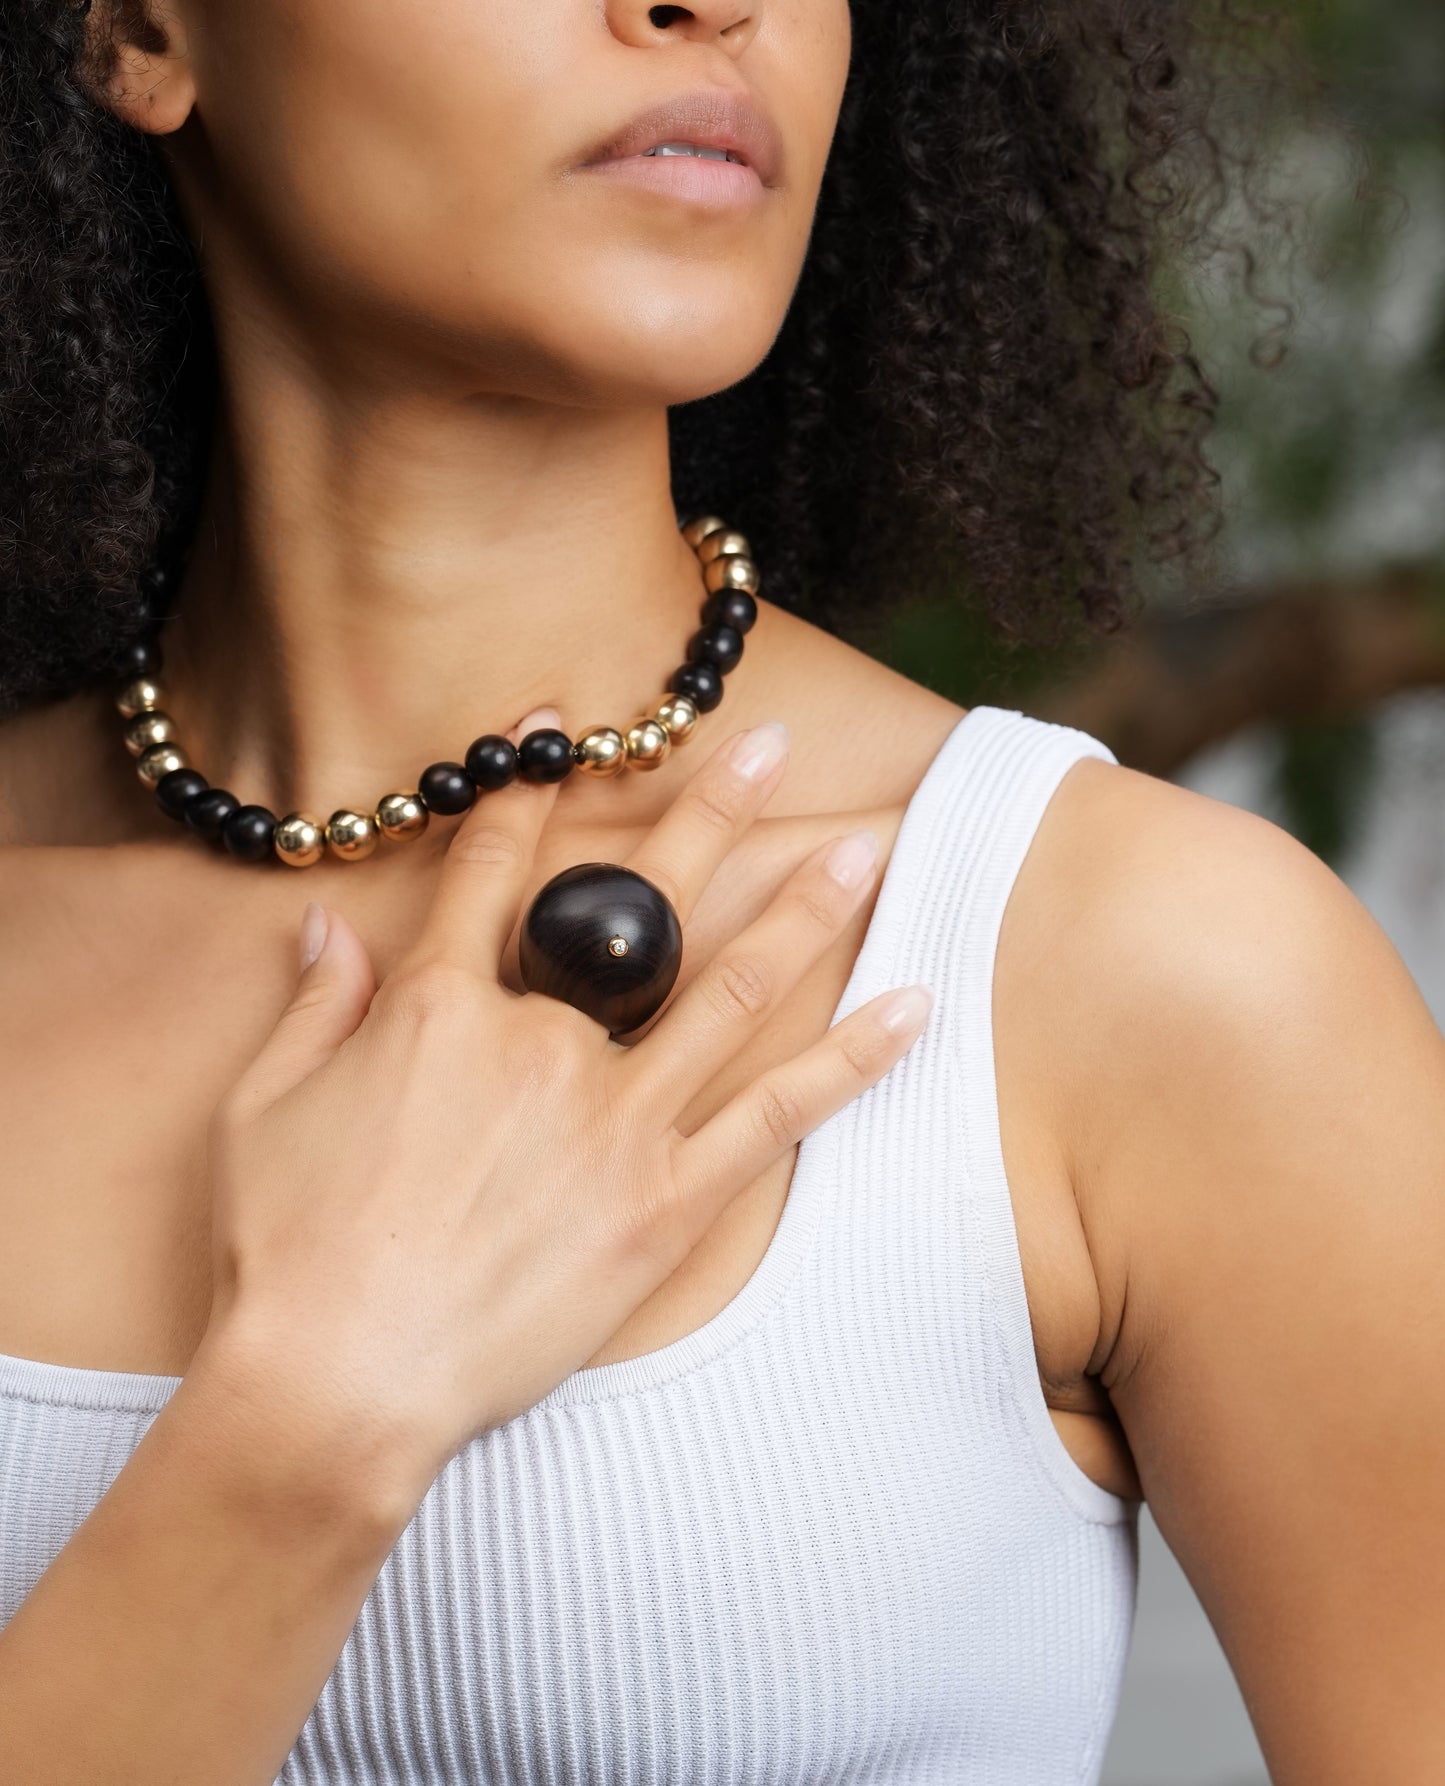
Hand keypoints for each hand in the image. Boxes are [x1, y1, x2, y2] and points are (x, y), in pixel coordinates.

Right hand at [200, 707, 933, 1499]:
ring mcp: (614, 1119)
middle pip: (640, 908)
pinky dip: (849, 1062)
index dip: (527, 788)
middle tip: (772, 748)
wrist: (338, 1384)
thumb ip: (312, 1004)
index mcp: (438, 1008)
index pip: (494, 870)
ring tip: (866, 848)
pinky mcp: (663, 1201)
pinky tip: (910, 1009)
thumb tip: (329, 923)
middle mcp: (540, 1040)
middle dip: (712, 816)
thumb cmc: (283, 1252)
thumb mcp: (263, 1108)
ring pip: (731, 991)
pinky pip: (775, 1118)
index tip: (560, 725)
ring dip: (805, 911)